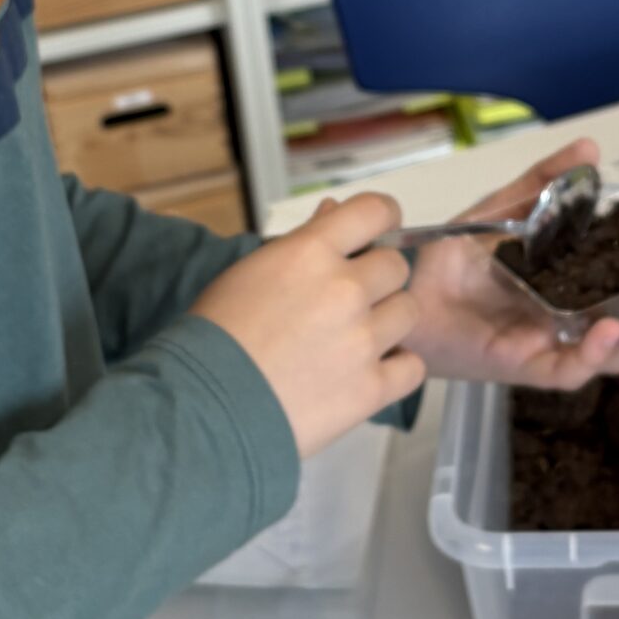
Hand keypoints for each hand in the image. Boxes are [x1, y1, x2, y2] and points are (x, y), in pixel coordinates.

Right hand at [190, 191, 424, 457]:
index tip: (380, 233)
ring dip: (388, 322)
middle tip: (351, 302)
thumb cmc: (216, 337)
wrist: (205, 407)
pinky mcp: (371, 388)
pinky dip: (396, 368)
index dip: (384, 219)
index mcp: (311, 253)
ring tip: (355, 341)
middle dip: (378, 280)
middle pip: (396, 267)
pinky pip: (413, 366)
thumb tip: (333, 213)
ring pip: (409, 312)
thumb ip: (302, 243)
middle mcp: (345, 290)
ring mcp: (363, 340)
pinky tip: (369, 371)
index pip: (376, 211)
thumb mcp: (252, 271)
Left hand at [402, 136, 618, 393]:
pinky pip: (566, 368)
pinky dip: (591, 350)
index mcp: (578, 293)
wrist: (400, 285)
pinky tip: (609, 327)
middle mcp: (572, 326)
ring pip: (616, 354)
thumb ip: (549, 182)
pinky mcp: (521, 366)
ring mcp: (550, 349)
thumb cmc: (450, 257)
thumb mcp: (508, 208)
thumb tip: (592, 149)